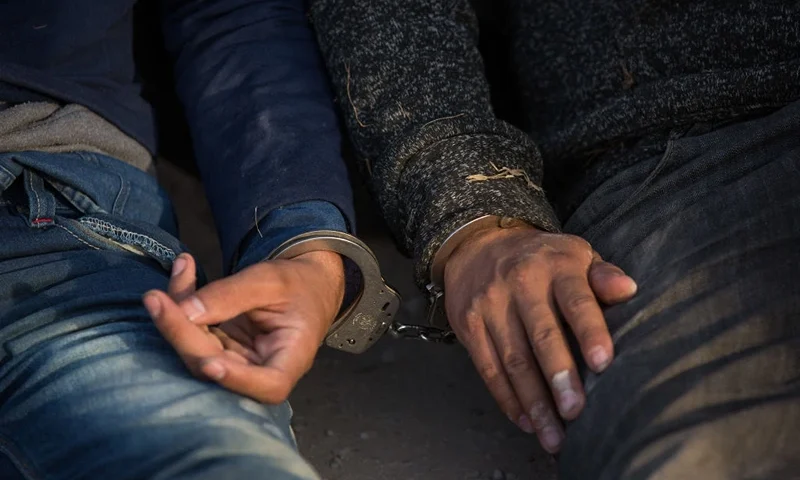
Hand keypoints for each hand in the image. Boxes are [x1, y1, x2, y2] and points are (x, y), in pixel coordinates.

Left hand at [142, 250, 343, 403]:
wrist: (303, 284)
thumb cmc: (297, 284)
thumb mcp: (271, 280)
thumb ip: (232, 294)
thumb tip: (185, 311)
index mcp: (292, 358)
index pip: (270, 384)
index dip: (238, 380)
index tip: (209, 363)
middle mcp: (262, 369)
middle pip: (216, 367)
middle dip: (181, 334)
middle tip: (156, 299)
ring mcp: (236, 363)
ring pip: (196, 352)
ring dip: (175, 315)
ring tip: (180, 270)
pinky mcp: (219, 350)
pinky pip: (193, 334)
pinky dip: (181, 304)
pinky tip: (183, 270)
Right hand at [443, 224, 636, 452]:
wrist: (478, 245)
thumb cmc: (542, 261)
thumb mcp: (575, 256)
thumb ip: (602, 276)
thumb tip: (628, 289)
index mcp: (556, 265)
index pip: (576, 301)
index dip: (589, 331)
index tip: (603, 363)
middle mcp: (520, 283)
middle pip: (541, 334)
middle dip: (558, 375)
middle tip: (575, 411)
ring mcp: (490, 304)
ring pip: (513, 359)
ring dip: (533, 401)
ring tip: (553, 435)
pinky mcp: (468, 324)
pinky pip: (488, 367)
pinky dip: (506, 398)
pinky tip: (526, 421)